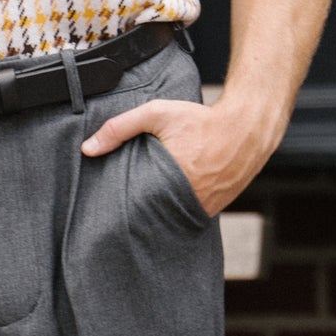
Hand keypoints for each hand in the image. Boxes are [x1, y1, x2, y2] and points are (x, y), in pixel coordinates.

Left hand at [80, 94, 284, 216]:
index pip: (138, 208)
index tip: (110, 212)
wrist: (246, 128)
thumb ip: (120, 127)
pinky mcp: (214, 210)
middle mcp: (190, 201)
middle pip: (153, 218)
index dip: (124, 210)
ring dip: (158, 216)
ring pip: (171, 220)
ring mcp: (204, 209)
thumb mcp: (158, 114)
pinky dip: (177, 212)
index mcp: (172, 182)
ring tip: (144, 210)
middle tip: (122, 214)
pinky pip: (188, 216)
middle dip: (139, 216)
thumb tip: (88, 148)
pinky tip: (166, 205)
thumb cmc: (201, 119)